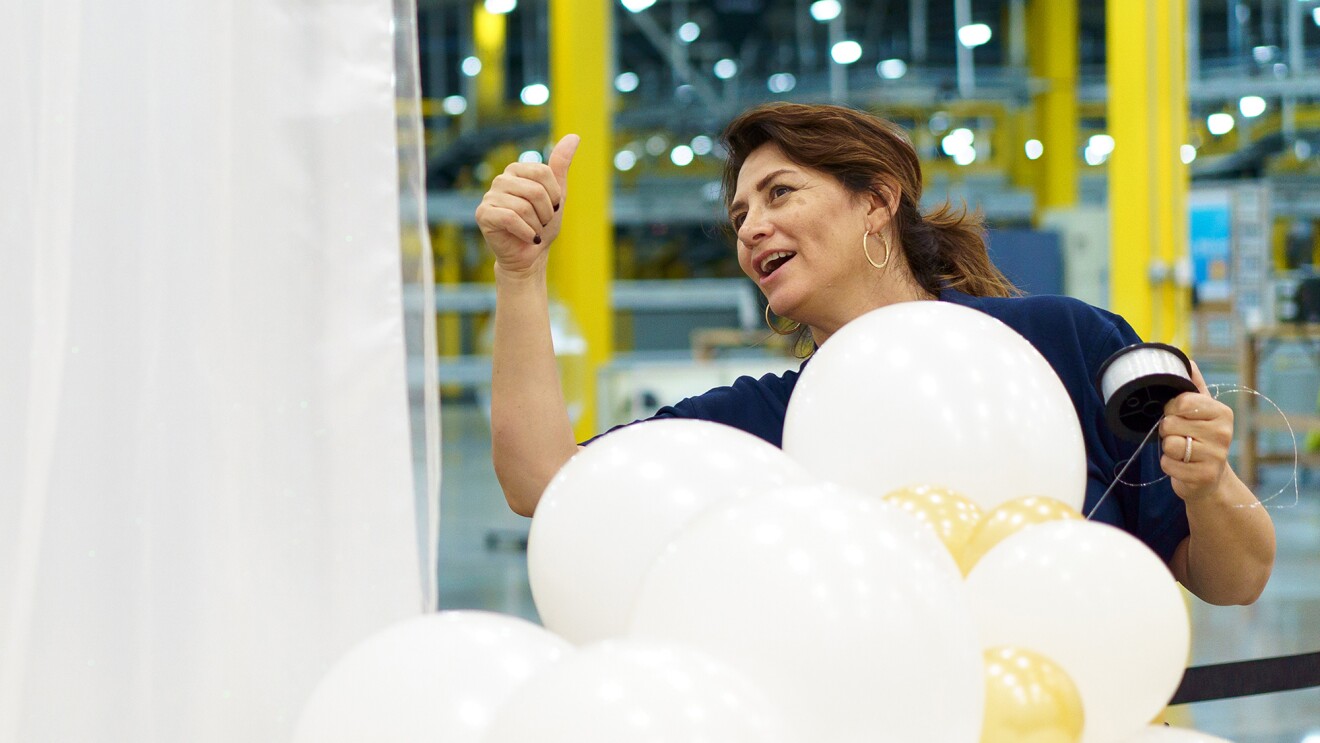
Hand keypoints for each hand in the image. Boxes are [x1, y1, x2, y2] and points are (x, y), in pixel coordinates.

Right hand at [475, 134, 578, 276]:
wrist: (530, 255)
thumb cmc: (543, 224)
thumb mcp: (557, 194)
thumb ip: (561, 165)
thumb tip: (574, 136)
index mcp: (517, 170)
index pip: (543, 172)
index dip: (554, 195)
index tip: (552, 208)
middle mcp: (501, 179)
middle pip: (535, 190)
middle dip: (546, 213)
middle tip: (541, 223)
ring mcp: (489, 196)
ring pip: (524, 207)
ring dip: (537, 225)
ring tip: (533, 231)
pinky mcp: (483, 214)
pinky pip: (512, 219)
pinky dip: (527, 232)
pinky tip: (528, 238)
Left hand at [1159, 359, 1233, 501]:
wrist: (1211, 479)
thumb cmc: (1201, 440)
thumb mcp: (1200, 412)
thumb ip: (1193, 387)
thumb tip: (1187, 361)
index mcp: (1222, 412)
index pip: (1182, 401)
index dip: (1171, 409)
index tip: (1178, 416)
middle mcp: (1223, 433)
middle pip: (1171, 423)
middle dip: (1168, 431)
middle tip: (1182, 437)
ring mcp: (1216, 455)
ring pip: (1169, 444)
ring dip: (1168, 449)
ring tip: (1183, 451)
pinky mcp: (1205, 475)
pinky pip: (1168, 464)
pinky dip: (1169, 466)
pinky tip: (1182, 466)